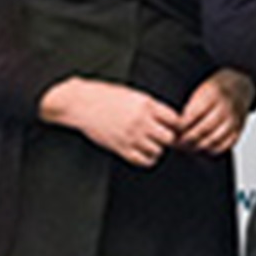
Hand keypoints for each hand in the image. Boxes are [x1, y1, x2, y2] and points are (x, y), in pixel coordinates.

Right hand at [39, 77, 179, 167]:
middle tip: (161, 137)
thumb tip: (169, 119)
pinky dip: (147, 159)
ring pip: (158, 150)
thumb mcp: (134, 95)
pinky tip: (143, 153)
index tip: (169, 125)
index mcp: (147, 104)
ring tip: (150, 144)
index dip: (175, 124)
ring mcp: (130, 135)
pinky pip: (142, 160)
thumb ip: (152, 106)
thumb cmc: (107, 96)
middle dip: (168, 138)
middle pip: (169, 137)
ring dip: (157, 149)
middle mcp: (141, 120)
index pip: (175, 119)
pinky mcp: (119, 147)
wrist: (80, 103)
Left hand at [176, 68, 254, 154]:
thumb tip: (172, 123)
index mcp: (213, 93)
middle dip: (186, 139)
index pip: (192, 115)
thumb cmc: (215, 89)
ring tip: (186, 147)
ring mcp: (234, 119)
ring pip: (212, 140)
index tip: (171, 130)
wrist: (240, 87)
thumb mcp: (200, 88)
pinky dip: (211, 149)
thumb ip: (189, 104)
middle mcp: (225, 107)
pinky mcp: (239, 129)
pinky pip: (224, 145)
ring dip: (197, 147)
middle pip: (202, 129)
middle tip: (175, 143)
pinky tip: (202, 147)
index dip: (179, 126)